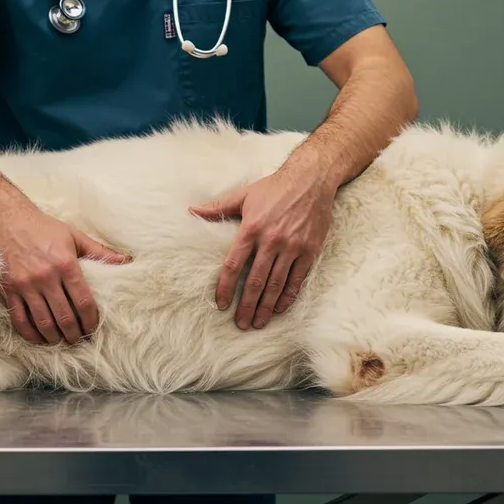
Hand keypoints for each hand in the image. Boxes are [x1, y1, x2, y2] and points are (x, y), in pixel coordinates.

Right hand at [0, 206, 129, 344]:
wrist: (8, 219)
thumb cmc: (45, 228)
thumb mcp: (75, 236)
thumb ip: (99, 252)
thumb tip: (125, 260)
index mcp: (66, 264)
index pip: (83, 301)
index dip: (91, 320)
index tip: (93, 328)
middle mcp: (46, 277)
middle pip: (65, 317)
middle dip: (75, 334)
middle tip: (80, 339)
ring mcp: (26, 285)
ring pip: (43, 322)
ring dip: (55, 337)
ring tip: (63, 341)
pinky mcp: (10, 289)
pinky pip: (20, 319)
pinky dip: (31, 334)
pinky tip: (40, 338)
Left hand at [190, 165, 336, 329]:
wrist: (311, 179)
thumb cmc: (274, 187)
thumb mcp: (244, 195)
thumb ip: (218, 207)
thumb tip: (192, 210)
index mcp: (251, 228)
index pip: (234, 265)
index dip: (226, 287)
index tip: (221, 305)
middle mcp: (271, 241)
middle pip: (255, 281)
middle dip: (246, 306)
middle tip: (240, 324)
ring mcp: (292, 247)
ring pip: (276, 285)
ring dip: (265, 307)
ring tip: (257, 322)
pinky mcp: (309, 250)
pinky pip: (297, 280)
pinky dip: (288, 297)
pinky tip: (279, 309)